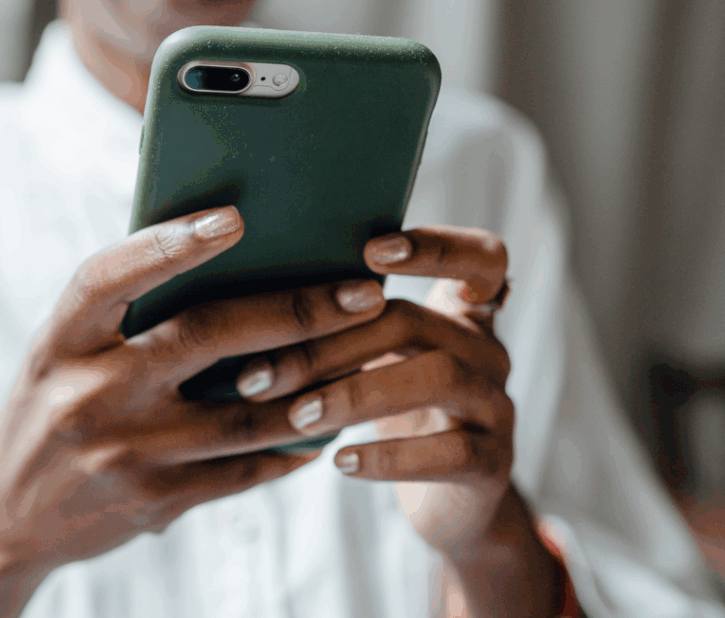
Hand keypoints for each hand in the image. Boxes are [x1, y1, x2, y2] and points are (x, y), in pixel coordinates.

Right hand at [0, 205, 391, 616]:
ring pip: (243, 413)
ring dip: (315, 383)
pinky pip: (240, 471)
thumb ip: (126, 311)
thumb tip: (227, 256)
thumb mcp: (65, 349)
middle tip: (362, 290)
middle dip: (296, 310)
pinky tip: (326, 424)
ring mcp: (122, 452)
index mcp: (61, 339)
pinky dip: (289, 446)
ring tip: (368, 352)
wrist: (3, 516)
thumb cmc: (51, 402)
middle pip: (207, 337)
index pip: (111, 277)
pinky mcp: (152, 502)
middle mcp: (88, 392)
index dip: (169, 244)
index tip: (235, 218)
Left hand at [233, 225, 513, 558]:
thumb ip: (345, 320)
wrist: (449, 500)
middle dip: (332, 342)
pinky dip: (388, 456)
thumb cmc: (394, 408)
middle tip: (264, 372)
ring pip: (437, 377)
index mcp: (461, 311)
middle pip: (414, 320)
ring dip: (355, 394)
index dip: (434, 246)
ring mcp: (497, 405)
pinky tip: (340, 460)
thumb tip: (250, 296)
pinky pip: (449, 453)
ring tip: (298, 415)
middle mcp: (487, 349)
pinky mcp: (495, 464)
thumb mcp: (378, 356)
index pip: (479, 257)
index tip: (371, 249)